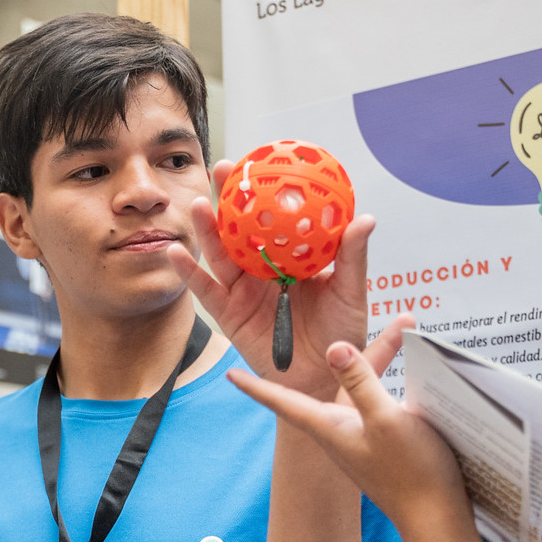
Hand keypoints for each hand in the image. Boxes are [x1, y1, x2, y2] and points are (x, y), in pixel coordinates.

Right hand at [171, 161, 378, 397]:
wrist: (323, 378)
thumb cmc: (341, 335)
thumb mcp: (350, 292)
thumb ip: (352, 257)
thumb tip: (365, 219)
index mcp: (292, 258)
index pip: (274, 217)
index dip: (264, 191)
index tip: (259, 163)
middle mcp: (264, 270)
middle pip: (240, 229)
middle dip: (229, 199)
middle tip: (223, 170)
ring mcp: (243, 290)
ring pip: (220, 253)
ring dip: (206, 229)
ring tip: (198, 205)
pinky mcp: (228, 314)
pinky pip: (206, 290)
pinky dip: (189, 272)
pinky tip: (177, 253)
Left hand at [226, 321, 472, 541]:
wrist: (437, 520)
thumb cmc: (412, 473)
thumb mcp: (384, 418)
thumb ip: (359, 382)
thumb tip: (332, 348)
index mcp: (329, 428)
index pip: (283, 401)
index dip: (256, 386)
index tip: (229, 373)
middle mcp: (338, 434)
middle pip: (333, 384)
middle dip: (350, 353)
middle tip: (373, 326)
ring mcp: (359, 440)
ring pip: (358, 391)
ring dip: (374, 363)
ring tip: (401, 335)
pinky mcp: (382, 446)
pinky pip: (375, 404)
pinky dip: (387, 383)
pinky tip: (405, 378)